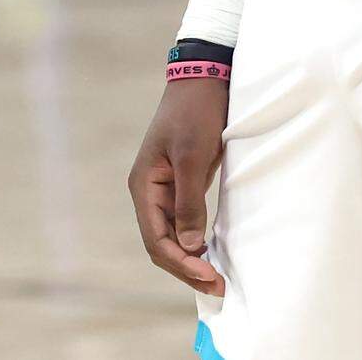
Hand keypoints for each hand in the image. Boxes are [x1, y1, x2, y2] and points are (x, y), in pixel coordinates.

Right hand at [128, 80, 227, 294]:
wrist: (206, 75)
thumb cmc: (197, 111)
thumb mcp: (193, 154)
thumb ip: (189, 201)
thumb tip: (190, 246)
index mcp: (144, 184)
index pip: (156, 238)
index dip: (181, 263)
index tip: (208, 277)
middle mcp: (149, 190)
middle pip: (162, 242)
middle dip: (187, 267)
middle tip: (217, 287)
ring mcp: (165, 186)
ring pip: (173, 234)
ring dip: (191, 257)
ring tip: (216, 278)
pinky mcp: (182, 181)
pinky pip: (184, 219)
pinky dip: (195, 238)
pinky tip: (211, 252)